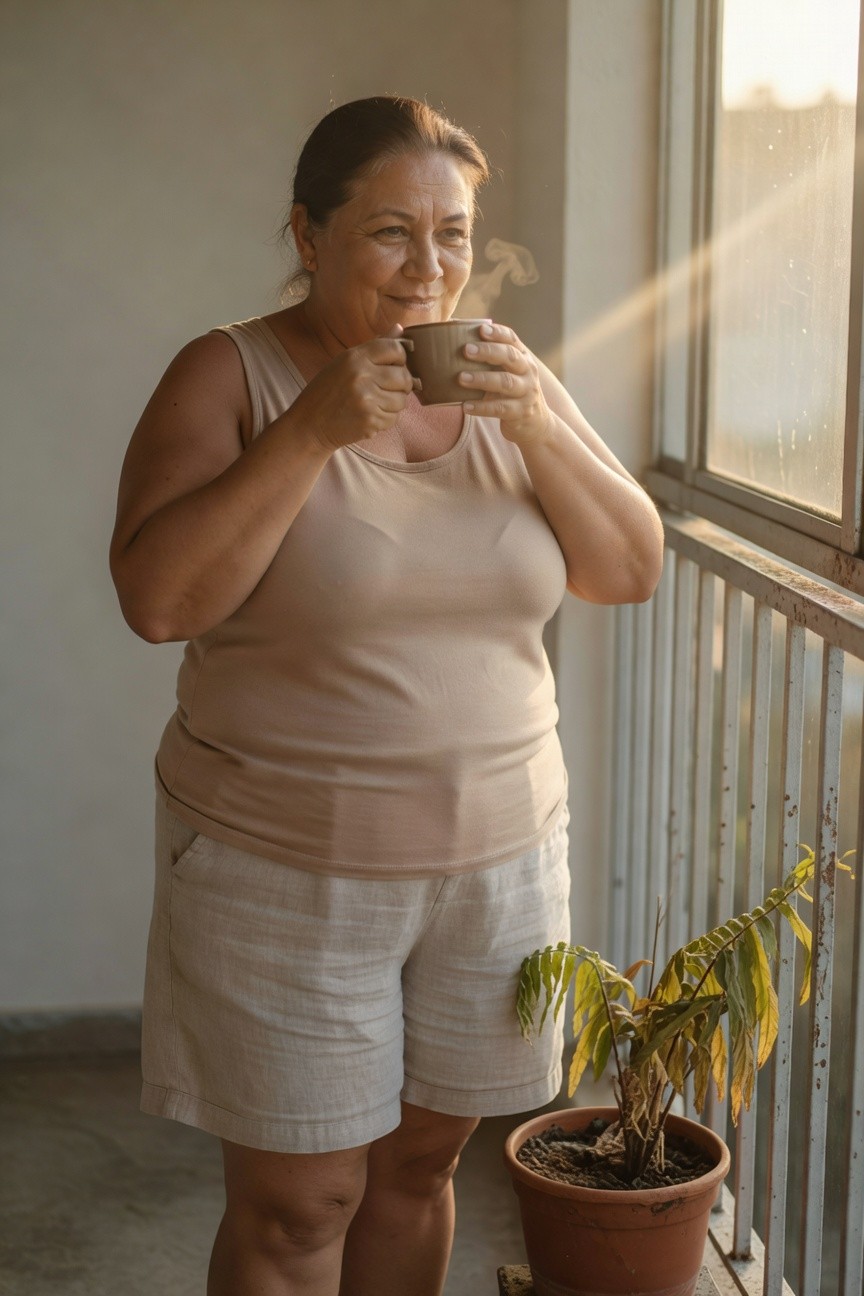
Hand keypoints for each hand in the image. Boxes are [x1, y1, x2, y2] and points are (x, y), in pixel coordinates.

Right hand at [296, 329, 413, 452]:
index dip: (401, 357)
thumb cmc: (326, 391)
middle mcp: (362, 375)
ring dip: (393, 403)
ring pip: (402, 400)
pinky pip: (394, 418)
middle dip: (402, 384)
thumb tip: (400, 327)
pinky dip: (386, 419)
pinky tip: (370, 416)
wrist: (309, 425)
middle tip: (389, 388)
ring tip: (375, 403)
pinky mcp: (370, 421)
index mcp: (355, 357)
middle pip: (404, 376)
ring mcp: (367, 400)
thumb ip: (374, 347)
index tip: (395, 365)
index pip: (395, 348)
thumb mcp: (344, 362)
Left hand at [459, 322, 554, 446]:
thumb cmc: (512, 393)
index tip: (481, 329)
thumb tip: (455, 343)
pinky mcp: (521, 412)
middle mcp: (528, 372)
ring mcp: (527, 392)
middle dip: (488, 352)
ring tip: (461, 378)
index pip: (512, 339)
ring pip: (505, 382)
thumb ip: (490, 361)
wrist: (535, 424)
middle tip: (466, 350)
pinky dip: (481, 407)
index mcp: (523, 357)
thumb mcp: (508, 373)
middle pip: (510, 357)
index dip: (497, 333)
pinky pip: (500, 408)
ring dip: (482, 379)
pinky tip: (465, 406)